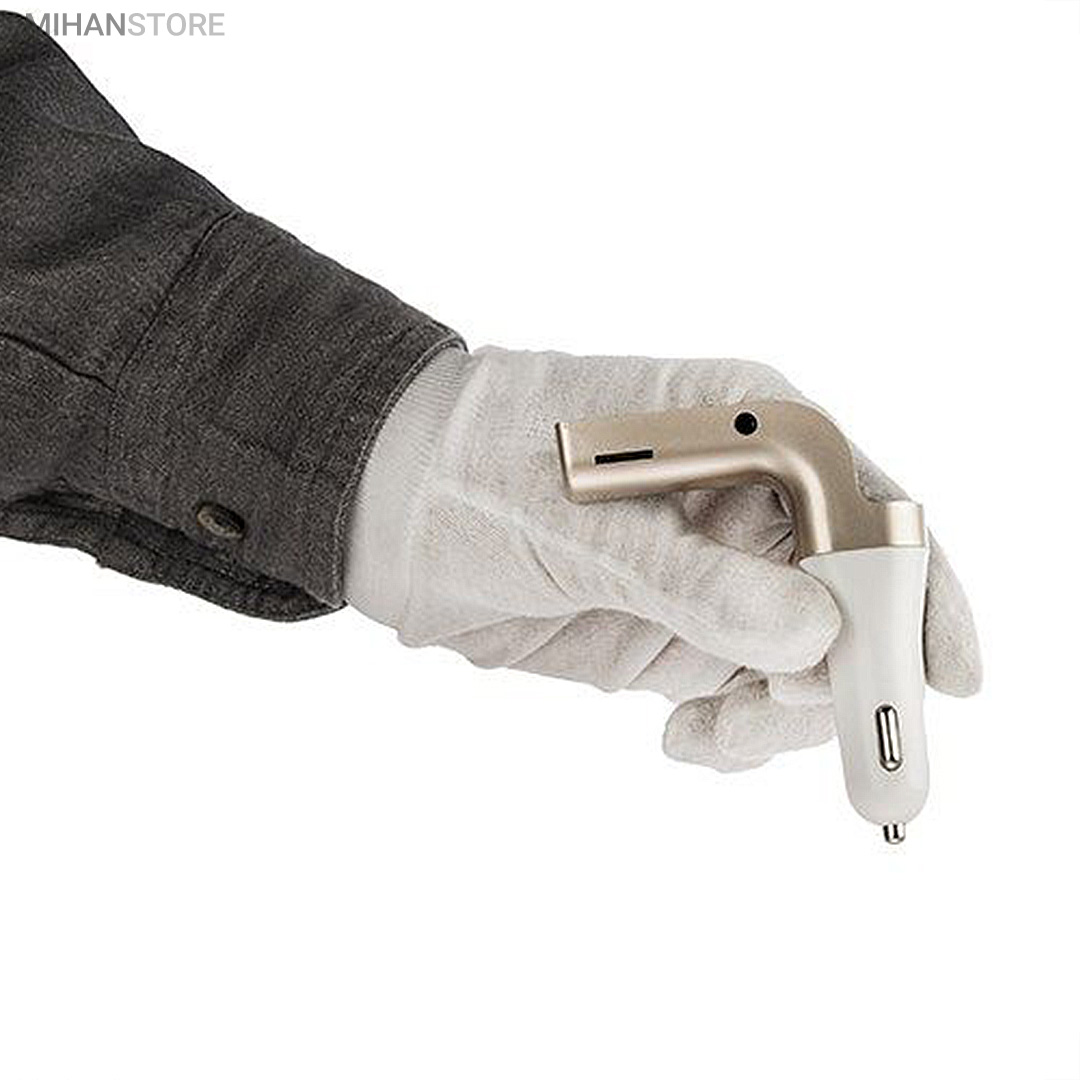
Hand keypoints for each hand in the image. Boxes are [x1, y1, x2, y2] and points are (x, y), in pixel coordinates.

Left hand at [345, 346, 979, 771]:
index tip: (944, 669)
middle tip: (818, 732)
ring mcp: (711, 570)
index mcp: (743, 426)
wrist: (380, 504)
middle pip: (848, 594)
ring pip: (801, 657)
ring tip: (719, 730)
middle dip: (851, 672)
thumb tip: (810, 633)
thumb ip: (690, 578)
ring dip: (785, 711)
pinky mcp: (673, 627)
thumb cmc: (468, 466)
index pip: (866, 503)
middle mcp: (744, 499)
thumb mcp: (579, 519)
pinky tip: (690, 738)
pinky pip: (740, 689)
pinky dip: (736, 729)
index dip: (918, 583)